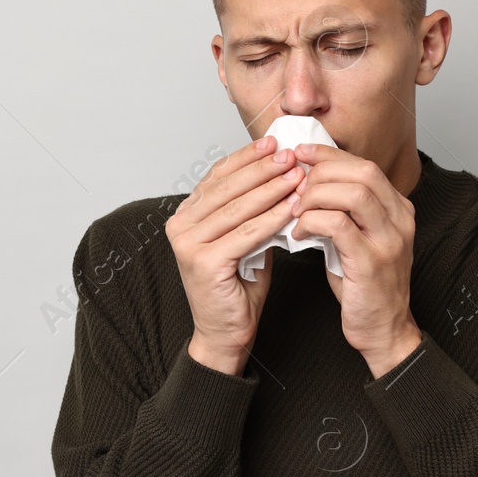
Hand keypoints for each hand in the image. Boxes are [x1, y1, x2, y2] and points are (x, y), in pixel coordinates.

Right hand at [166, 135, 304, 375]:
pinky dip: (272, 218)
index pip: (217, 177)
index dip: (246, 158)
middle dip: (261, 169)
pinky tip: (292, 207)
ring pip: (237, 208)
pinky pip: (245, 233)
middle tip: (290, 155)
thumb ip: (251, 209)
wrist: (226, 333)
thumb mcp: (244, 238)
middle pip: (226, 188)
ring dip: (270, 189)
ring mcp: (187, 244)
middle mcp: (180, 226)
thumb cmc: (237, 287)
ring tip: (297, 176)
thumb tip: (280, 173)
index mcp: (186, 216)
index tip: (273, 143)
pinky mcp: (203, 262)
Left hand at [287, 143, 423, 376]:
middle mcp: (400, 220)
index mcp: (397, 209)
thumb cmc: (364, 285)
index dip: (328, 155)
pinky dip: (312, 222)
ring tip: (296, 211)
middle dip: (321, 172)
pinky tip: (299, 233)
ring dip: (315, 196)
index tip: (299, 155)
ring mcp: (389, 240)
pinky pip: (338, 225)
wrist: (383, 329)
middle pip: (362, 172)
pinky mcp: (371, 262)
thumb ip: (342, 210)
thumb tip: (306, 183)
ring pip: (353, 193)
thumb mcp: (356, 238)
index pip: (364, 165)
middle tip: (294, 186)